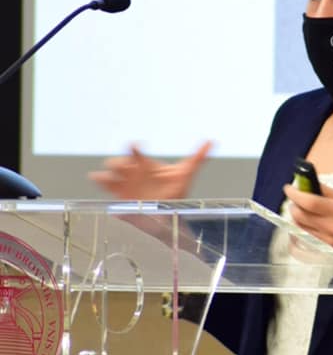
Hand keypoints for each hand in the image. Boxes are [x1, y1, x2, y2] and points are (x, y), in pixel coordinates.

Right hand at [89, 141, 212, 199]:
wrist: (169, 212)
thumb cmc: (175, 190)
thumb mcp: (187, 173)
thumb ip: (198, 157)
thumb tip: (212, 141)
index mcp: (145, 164)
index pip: (136, 152)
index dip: (134, 148)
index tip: (135, 146)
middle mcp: (133, 172)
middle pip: (120, 163)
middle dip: (118, 163)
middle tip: (122, 167)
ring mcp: (125, 185)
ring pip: (111, 176)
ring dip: (105, 175)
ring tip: (99, 177)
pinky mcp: (121, 198)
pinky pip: (108, 191)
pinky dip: (102, 187)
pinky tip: (98, 184)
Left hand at [283, 181, 332, 257]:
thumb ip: (323, 189)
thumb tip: (305, 181)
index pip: (310, 202)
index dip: (295, 194)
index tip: (288, 188)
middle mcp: (330, 225)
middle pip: (300, 215)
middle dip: (293, 204)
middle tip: (294, 199)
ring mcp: (324, 238)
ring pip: (298, 224)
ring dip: (295, 214)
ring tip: (301, 209)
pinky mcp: (318, 245)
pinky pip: (301, 232)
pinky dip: (299, 223)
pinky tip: (304, 219)